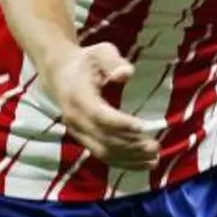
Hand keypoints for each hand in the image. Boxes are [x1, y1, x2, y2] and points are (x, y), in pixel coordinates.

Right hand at [40, 43, 160, 168]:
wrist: (59, 74)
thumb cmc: (87, 61)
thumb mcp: (100, 52)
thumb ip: (114, 61)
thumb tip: (126, 73)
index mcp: (78, 96)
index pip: (99, 115)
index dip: (120, 123)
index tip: (143, 127)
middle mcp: (75, 118)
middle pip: (103, 138)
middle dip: (130, 145)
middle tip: (156, 146)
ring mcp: (77, 131)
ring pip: (103, 151)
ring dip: (129, 158)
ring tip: (154, 159)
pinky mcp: (83, 139)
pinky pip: (102, 155)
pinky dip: (123, 162)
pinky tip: (143, 164)